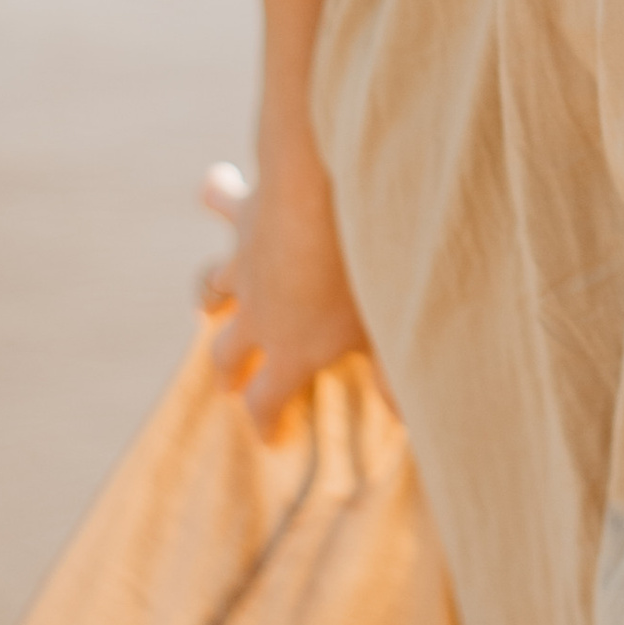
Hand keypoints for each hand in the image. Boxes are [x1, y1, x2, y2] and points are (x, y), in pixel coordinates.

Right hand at [197, 150, 379, 439]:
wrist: (328, 195)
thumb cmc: (366, 269)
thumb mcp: (389, 332)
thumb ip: (396, 381)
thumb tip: (413, 425)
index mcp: (290, 351)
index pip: (264, 402)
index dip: (265, 423)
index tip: (272, 436)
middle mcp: (257, 314)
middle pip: (227, 355)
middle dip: (230, 372)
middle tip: (231, 383)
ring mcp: (245, 264)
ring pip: (211, 288)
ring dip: (210, 298)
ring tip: (210, 306)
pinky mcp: (246, 213)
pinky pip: (220, 201)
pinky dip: (217, 195)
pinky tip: (216, 187)